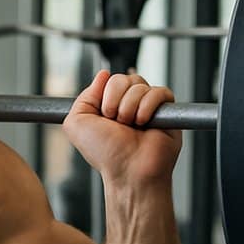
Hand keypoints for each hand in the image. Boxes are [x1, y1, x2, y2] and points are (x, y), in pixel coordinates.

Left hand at [61, 69, 181, 184]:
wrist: (129, 169)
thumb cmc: (105, 153)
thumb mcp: (77, 123)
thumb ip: (84, 96)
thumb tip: (103, 74)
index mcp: (107, 106)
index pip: (108, 80)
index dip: (104, 93)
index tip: (103, 114)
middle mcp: (127, 104)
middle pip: (123, 78)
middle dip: (115, 99)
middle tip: (116, 121)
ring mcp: (147, 106)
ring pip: (140, 84)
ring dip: (129, 106)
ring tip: (130, 126)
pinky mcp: (166, 110)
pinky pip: (160, 91)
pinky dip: (148, 106)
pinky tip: (143, 122)